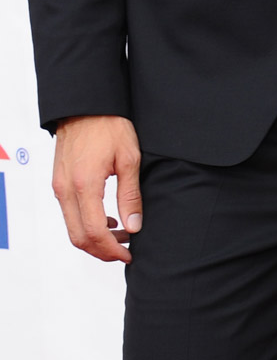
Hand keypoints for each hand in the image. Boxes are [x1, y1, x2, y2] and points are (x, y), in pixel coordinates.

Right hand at [52, 115, 142, 262]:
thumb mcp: (129, 159)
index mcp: (85, 185)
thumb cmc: (108, 126)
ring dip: (95, 239)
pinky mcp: (59, 183)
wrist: (86, 106)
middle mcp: (66, 190)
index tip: (128, 254)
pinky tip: (107, 219)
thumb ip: (130, 195)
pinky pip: (69, 214)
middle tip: (125, 250)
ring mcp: (59, 187)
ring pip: (72, 228)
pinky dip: (86, 225)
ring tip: (121, 234)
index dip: (112, 250)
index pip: (94, 232)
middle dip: (102, 251)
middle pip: (79, 237)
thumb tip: (134, 225)